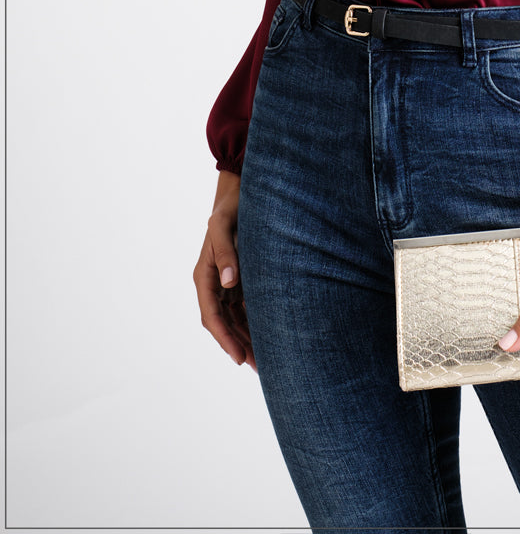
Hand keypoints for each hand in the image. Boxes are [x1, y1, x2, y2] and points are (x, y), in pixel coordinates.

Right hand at [193, 169, 256, 370]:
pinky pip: (246, 309)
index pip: (212, 316)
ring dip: (249, 340)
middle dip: (240, 347)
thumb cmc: (231, 208)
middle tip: (261, 369)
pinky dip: (255, 324)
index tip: (239, 358)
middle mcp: (214, 284)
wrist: (240, 194)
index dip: (225, 338)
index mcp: (204, 276)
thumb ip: (226, 254)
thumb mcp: (223, 227)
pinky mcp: (240, 281)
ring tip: (268, 363)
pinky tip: (270, 339)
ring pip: (236, 321)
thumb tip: (228, 284)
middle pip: (224, 325)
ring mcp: (227, 285)